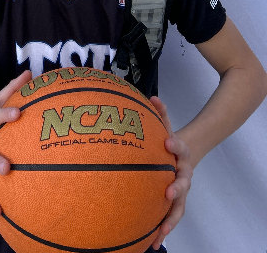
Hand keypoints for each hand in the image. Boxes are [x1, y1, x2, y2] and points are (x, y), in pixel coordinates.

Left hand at [149, 96, 192, 249]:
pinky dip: (163, 229)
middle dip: (178, 187)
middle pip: (184, 181)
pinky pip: (170, 217)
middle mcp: (184, 172)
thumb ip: (160, 112)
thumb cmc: (167, 140)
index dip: (176, 144)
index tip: (168, 142)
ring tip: (162, 232)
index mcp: (182, 152)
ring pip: (179, 206)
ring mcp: (181, 189)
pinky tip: (153, 242)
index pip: (181, 147)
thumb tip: (152, 97)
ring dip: (171, 219)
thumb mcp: (165, 124)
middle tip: (169, 191)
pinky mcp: (174, 203)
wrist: (181, 155)